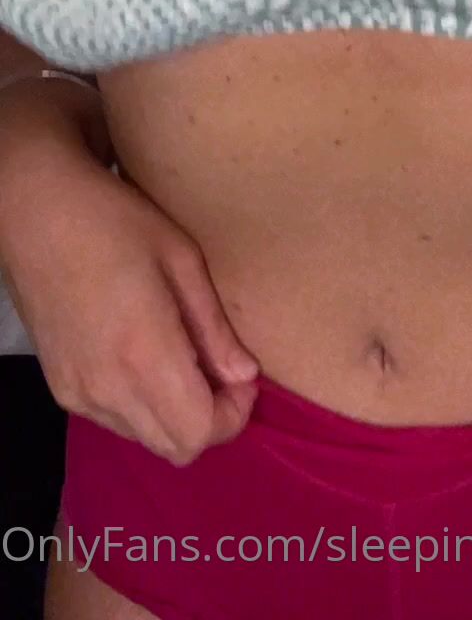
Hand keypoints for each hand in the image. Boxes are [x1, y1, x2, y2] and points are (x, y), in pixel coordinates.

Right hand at [0, 149, 259, 466]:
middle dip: (210, 419)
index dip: (233, 415)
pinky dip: (142, 406)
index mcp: (143, 354)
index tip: (242, 375)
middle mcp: (107, 388)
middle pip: (176, 449)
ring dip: (175, 414)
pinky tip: (143, 357)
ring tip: (182, 357)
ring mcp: (77, 394)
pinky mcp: (59, 388)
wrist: (35, 213)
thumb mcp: (181, 260)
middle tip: (219, 368)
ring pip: (146, 439)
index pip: (198, 433)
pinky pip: (114, 421)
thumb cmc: (116, 222)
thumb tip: (245, 376)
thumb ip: (214, 328)